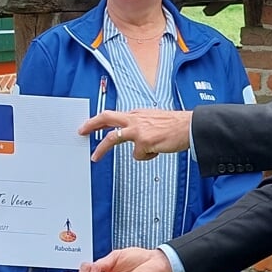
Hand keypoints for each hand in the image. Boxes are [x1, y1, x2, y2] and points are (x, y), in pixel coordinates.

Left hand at [78, 110, 193, 161]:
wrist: (190, 127)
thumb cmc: (176, 125)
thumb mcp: (155, 120)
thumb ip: (141, 125)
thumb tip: (134, 138)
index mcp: (137, 113)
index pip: (113, 115)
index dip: (99, 120)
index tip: (89, 124)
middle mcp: (135, 119)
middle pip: (106, 118)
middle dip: (91, 124)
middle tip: (81, 131)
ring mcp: (138, 130)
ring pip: (113, 138)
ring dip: (101, 149)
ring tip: (95, 157)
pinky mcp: (144, 141)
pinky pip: (138, 155)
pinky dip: (147, 156)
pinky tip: (156, 151)